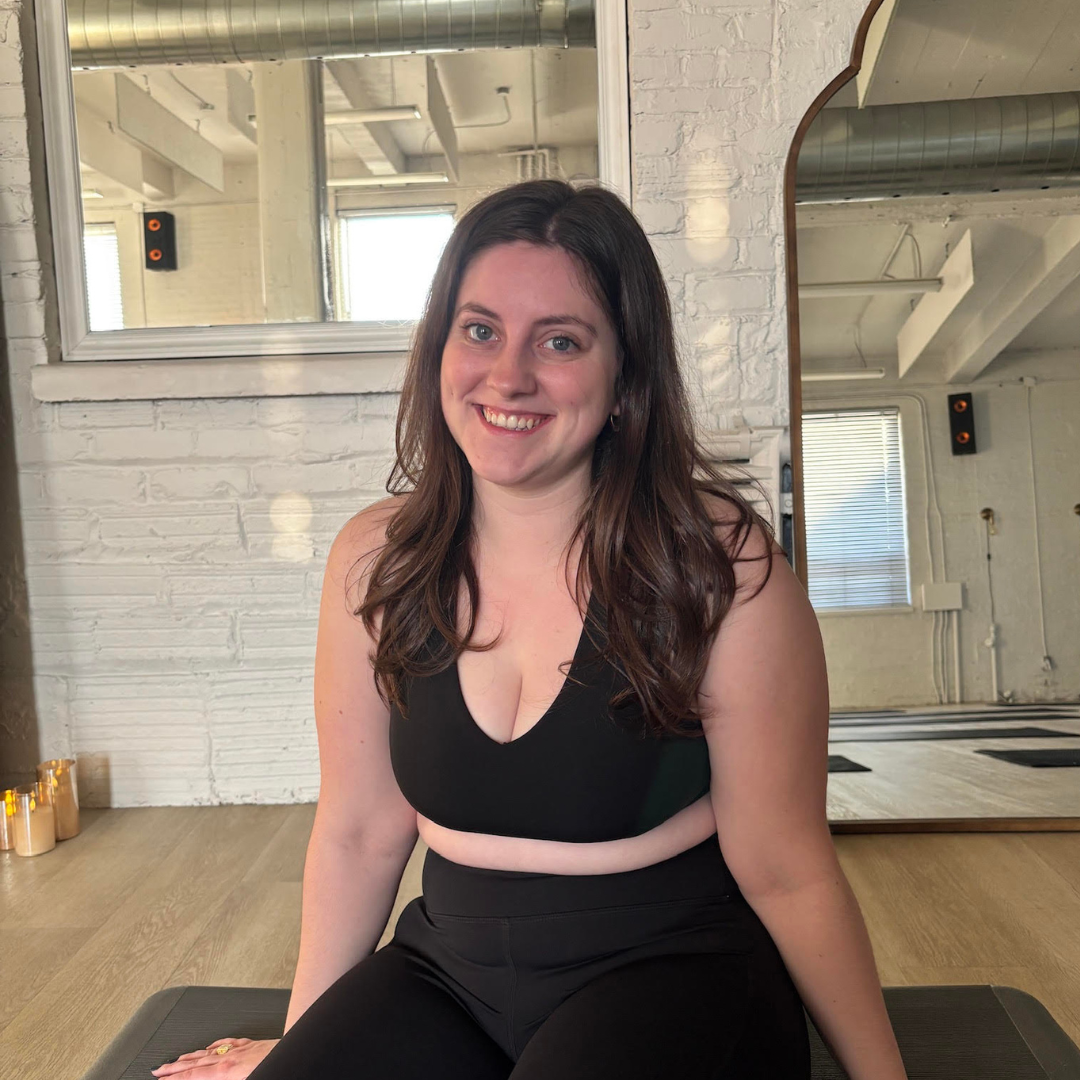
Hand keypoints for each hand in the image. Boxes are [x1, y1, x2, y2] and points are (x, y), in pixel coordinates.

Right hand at [150, 1037, 278, 1077]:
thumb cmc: (274, 1067)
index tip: (160, 1078)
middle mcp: (232, 1057)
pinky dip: (216, 1045)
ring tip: (178, 1059)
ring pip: (210, 1051)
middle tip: (159, 1068)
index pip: (193, 1075)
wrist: (296, 1053)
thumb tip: (202, 1077)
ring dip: (191, 1055)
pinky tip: (211, 1046)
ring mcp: (242, 1049)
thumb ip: (216, 1077)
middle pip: (196, 1062)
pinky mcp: (254, 1044)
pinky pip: (229, 1043)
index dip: (174, 1078)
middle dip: (176, 1066)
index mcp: (227, 1071)